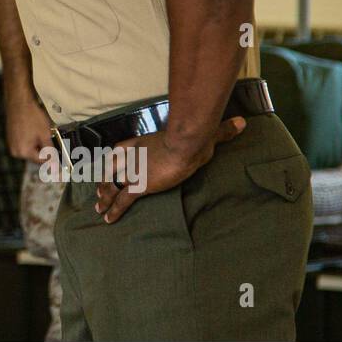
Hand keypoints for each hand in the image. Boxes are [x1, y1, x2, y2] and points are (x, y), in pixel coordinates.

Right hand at [6, 94, 53, 161]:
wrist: (19, 103)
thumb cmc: (31, 116)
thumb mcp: (45, 134)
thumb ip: (50, 150)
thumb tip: (54, 160)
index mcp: (24, 152)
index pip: (41, 161)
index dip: (52, 158)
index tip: (58, 158)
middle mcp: (15, 151)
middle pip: (35, 157)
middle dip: (43, 151)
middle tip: (50, 140)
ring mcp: (12, 144)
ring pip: (29, 151)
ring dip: (37, 146)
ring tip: (41, 133)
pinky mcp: (11, 139)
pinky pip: (23, 145)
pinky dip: (30, 141)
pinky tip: (34, 131)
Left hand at [94, 117, 246, 223]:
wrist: (186, 142)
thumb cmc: (194, 136)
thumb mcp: (206, 133)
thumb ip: (222, 130)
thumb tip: (242, 122)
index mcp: (141, 142)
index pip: (119, 150)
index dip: (113, 159)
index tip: (108, 164)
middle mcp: (133, 156)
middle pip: (111, 169)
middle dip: (105, 180)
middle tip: (99, 192)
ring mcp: (134, 171)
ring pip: (112, 185)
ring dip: (105, 197)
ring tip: (99, 208)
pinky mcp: (139, 185)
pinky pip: (122, 200)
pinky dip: (114, 209)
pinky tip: (108, 219)